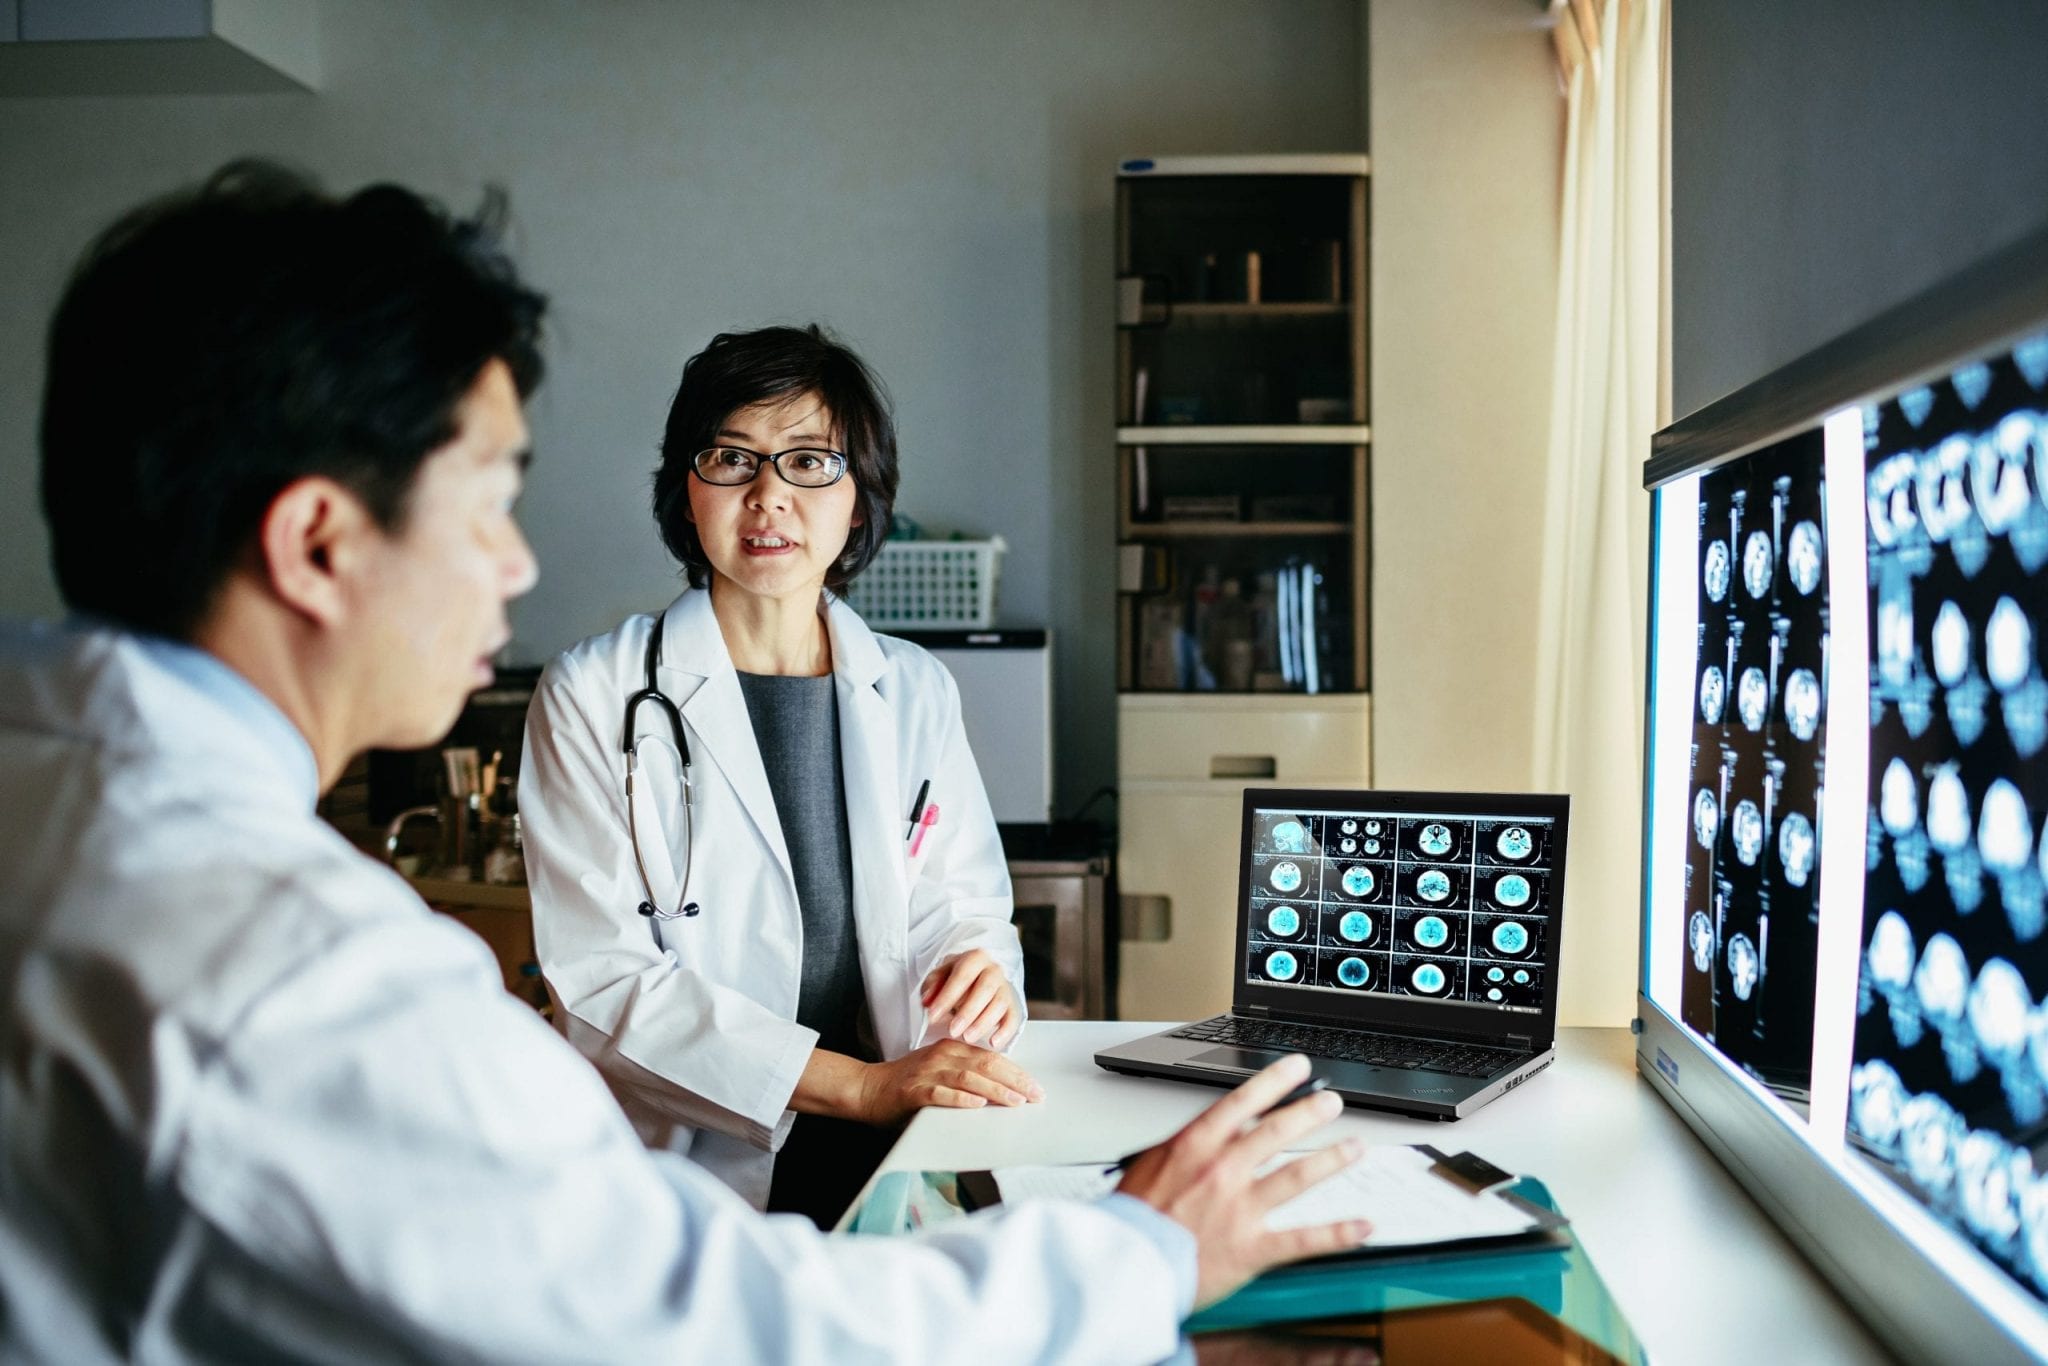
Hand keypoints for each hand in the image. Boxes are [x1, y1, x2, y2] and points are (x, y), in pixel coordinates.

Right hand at [854, 1039, 1045, 1124]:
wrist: (867, 1088)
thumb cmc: (907, 1083)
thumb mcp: (939, 1070)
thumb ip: (965, 1074)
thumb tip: (1001, 1089)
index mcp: (951, 1048)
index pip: (991, 1057)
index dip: (1016, 1071)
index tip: (1035, 1086)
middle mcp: (941, 1056)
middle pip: (985, 1064)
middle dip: (1014, 1080)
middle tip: (1035, 1095)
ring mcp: (927, 1072)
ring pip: (968, 1078)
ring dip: (995, 1090)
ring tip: (1015, 1101)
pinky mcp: (913, 1091)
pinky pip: (940, 1093)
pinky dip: (960, 1099)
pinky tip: (977, 1105)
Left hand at [921, 948, 1023, 1047]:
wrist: (976, 978)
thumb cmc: (956, 979)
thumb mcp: (939, 977)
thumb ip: (931, 987)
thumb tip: (928, 1001)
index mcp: (975, 958)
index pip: (962, 975)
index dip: (947, 996)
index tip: (933, 1015)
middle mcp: (994, 970)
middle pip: (985, 989)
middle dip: (968, 1012)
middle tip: (952, 1030)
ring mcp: (1005, 988)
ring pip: (999, 1005)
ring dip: (983, 1023)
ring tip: (967, 1038)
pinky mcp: (1013, 1005)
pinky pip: (1013, 1018)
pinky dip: (1005, 1032)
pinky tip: (993, 1043)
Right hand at [1116, 1054, 1368, 1307]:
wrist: (1123, 1263)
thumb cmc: (1130, 1218)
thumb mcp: (1146, 1165)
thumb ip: (1183, 1148)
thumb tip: (1203, 1134)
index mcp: (1194, 1147)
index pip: (1242, 1102)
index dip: (1274, 1081)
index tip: (1297, 1066)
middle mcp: (1222, 1171)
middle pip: (1277, 1133)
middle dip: (1310, 1112)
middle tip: (1333, 1101)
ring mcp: (1239, 1209)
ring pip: (1297, 1178)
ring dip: (1332, 1160)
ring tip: (1356, 1147)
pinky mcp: (1251, 1248)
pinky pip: (1303, 1240)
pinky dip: (1338, 1234)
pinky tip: (1363, 1226)